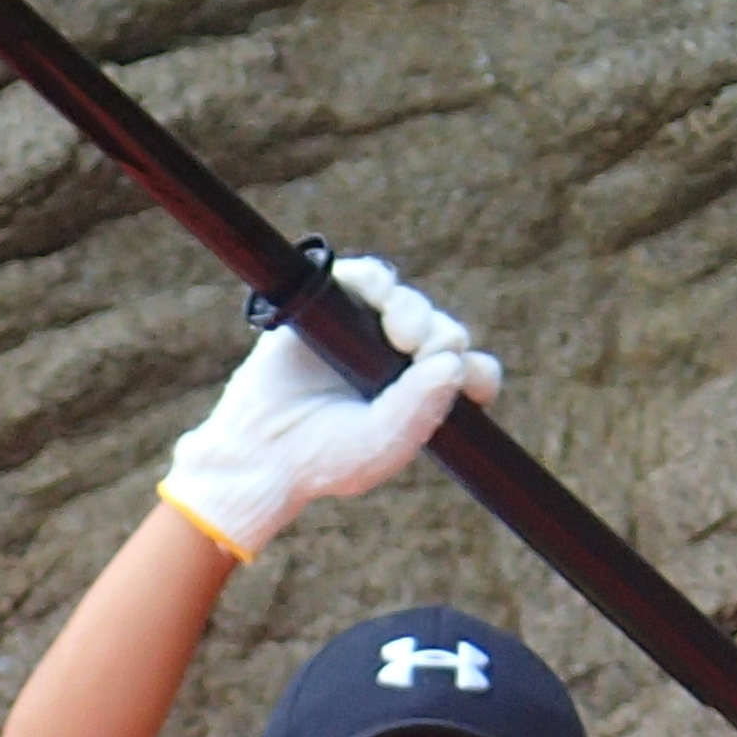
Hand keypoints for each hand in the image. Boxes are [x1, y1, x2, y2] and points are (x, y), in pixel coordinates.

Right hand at [157, 255, 500, 562]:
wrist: (260, 451)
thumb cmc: (323, 459)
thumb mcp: (382, 443)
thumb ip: (419, 408)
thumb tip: (452, 360)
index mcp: (422, 397)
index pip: (472, 374)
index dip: (477, 374)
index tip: (467, 386)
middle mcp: (401, 361)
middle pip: (444, 333)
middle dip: (440, 338)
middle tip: (415, 353)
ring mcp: (368, 331)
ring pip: (411, 303)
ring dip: (413, 311)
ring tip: (398, 333)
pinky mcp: (334, 306)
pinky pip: (368, 278)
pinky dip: (375, 280)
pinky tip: (376, 294)